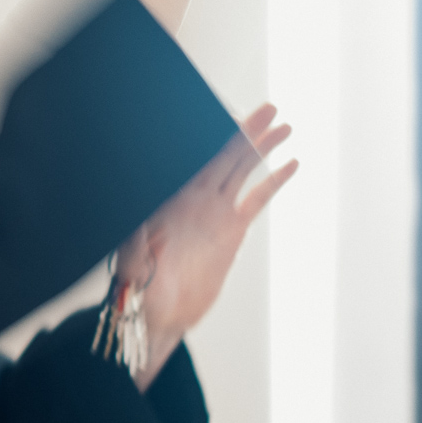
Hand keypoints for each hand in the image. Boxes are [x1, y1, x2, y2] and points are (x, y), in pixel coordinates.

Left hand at [113, 103, 296, 390]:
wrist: (157, 314)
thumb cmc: (137, 285)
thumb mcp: (131, 257)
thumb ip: (140, 236)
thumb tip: (151, 220)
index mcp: (171, 197)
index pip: (195, 157)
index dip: (212, 135)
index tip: (228, 114)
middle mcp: (195, 198)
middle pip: (224, 155)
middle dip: (245, 130)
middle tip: (268, 108)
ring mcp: (215, 212)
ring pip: (242, 170)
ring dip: (261, 148)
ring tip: (283, 126)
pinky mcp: (231, 231)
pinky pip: (257, 200)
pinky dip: (274, 182)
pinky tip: (290, 164)